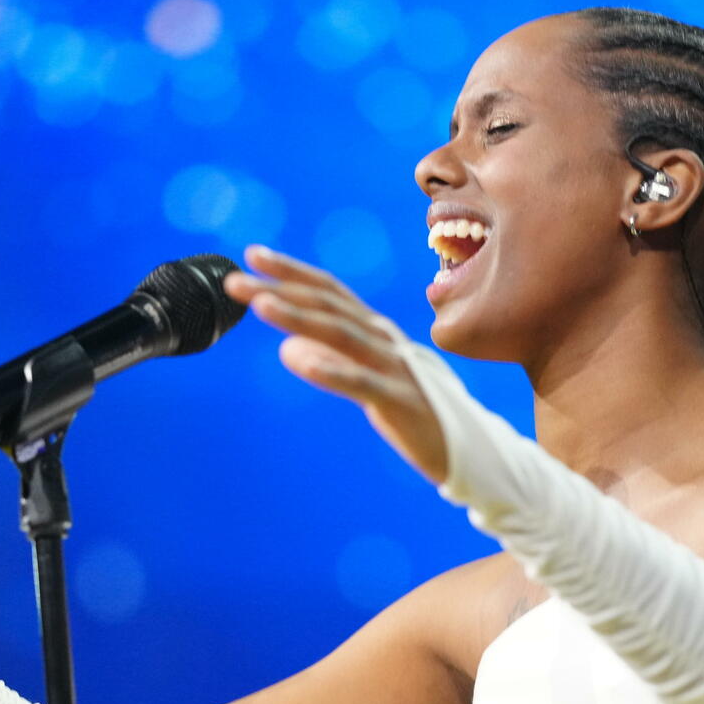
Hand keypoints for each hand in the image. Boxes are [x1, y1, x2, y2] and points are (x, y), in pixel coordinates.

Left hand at [224, 245, 449, 485]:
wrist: (468, 448)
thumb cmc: (412, 410)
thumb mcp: (366, 380)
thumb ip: (330, 360)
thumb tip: (287, 348)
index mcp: (375, 330)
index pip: (329, 290)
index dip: (291, 271)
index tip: (251, 255)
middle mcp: (384, 338)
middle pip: (327, 305)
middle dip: (279, 288)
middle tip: (235, 280)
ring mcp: (393, 366)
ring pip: (341, 334)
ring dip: (299, 317)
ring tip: (261, 306)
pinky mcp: (399, 401)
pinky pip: (360, 383)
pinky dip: (329, 369)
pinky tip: (296, 360)